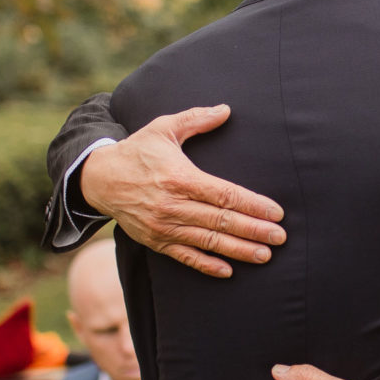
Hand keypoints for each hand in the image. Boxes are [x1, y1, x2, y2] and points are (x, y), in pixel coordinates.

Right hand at [80, 106, 285, 277]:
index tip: (276, 212)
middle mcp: (173, 205)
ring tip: (264, 255)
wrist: (99, 179)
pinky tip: (228, 271)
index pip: (224, 194)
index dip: (252, 205)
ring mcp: (164, 226)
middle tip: (280, 237)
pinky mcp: (156, 241)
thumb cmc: (137, 151)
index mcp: (180, 177)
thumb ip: (195, 119)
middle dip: (253, 230)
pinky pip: (185, 257)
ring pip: (208, 241)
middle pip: (221, 220)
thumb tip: (225, 109)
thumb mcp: (163, 128)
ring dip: (238, 250)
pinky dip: (206, 265)